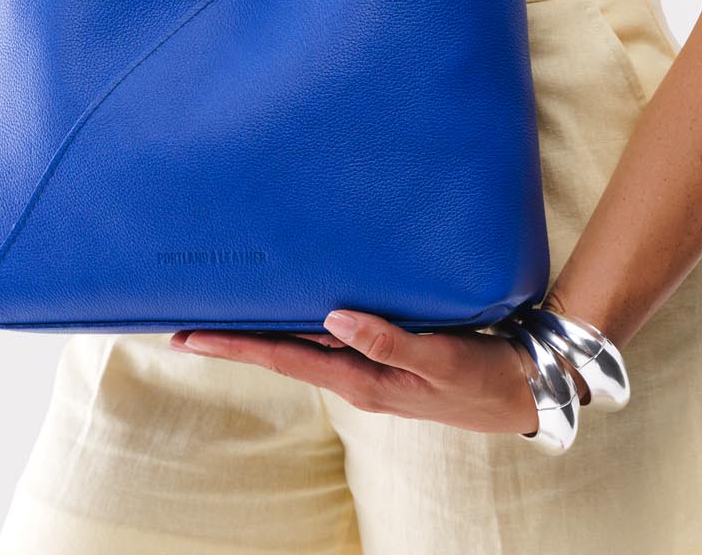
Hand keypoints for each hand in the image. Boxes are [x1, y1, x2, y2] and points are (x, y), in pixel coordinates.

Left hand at [170, 308, 543, 435]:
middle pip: (279, 354)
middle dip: (232, 340)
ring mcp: (366, 367)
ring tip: (224, 313)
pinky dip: (299, 324)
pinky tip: (293, 310)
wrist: (520, 391)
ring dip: (262, 332)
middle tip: (182, 326)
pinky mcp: (382, 354)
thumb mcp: (440, 359)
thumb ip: (389, 340)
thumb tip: (333, 317)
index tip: (188, 336)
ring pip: (300, 346)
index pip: (282, 359)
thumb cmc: (481, 376)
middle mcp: (353, 375)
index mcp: (359, 379)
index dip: (234, 345)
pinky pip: (328, 339)